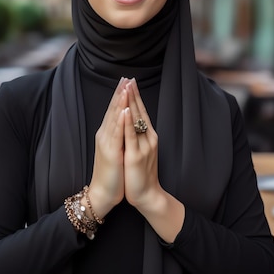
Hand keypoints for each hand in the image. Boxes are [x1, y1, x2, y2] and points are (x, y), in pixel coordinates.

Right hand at [88, 77, 128, 217]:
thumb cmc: (112, 173)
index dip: (120, 95)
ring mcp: (107, 143)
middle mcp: (105, 135)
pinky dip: (120, 121)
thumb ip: (119, 136)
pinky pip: (116, 134)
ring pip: (114, 118)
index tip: (127, 81)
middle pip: (113, 110)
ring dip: (120, 102)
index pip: (114, 110)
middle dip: (120, 93)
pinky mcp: (110, 153)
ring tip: (125, 87)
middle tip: (126, 78)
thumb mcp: (116, 150)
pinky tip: (124, 110)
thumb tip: (125, 124)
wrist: (103, 193)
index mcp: (108, 134)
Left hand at [123, 79, 162, 210]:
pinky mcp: (135, 156)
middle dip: (133, 95)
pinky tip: (125, 110)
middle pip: (140, 112)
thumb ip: (138, 136)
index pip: (141, 111)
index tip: (130, 82)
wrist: (147, 195)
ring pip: (136, 120)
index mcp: (148, 136)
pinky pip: (130, 135)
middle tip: (129, 78)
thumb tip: (133, 123)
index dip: (135, 96)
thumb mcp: (140, 151)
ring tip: (127, 88)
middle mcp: (148, 138)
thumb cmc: (140, 174)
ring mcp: (143, 146)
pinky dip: (128, 122)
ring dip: (131, 103)